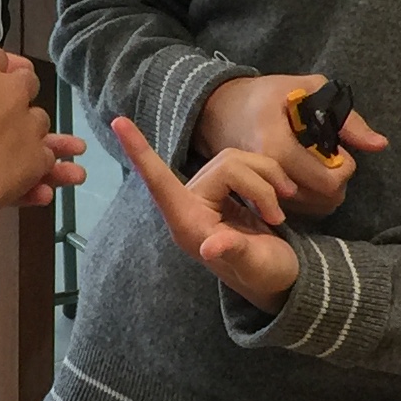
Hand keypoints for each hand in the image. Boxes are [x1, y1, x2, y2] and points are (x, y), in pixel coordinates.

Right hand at [0, 49, 80, 233]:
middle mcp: (9, 88)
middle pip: (26, 80)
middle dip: (17, 93)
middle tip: (1, 113)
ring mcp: (29, 122)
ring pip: (40, 118)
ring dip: (28, 128)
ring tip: (11, 149)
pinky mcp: (40, 154)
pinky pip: (46, 154)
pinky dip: (36, 161)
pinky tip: (21, 172)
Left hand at [109, 117, 299, 309]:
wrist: (282, 278)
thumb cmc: (263, 277)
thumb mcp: (254, 268)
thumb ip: (233, 252)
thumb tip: (210, 248)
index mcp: (188, 222)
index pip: (158, 182)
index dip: (140, 152)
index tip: (118, 122)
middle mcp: (194, 202)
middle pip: (225, 165)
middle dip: (260, 185)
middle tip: (277, 218)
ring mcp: (212, 194)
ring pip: (239, 160)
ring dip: (268, 179)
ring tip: (279, 213)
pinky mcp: (230, 188)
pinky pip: (249, 164)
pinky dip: (271, 177)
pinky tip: (282, 197)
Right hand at [196, 74, 385, 216]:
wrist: (221, 110)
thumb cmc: (268, 95)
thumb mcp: (310, 90)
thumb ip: (347, 120)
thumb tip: (379, 145)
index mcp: (277, 148)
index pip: (326, 181)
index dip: (344, 169)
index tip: (341, 151)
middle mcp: (267, 175)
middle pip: (322, 201)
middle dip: (338, 184)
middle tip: (334, 162)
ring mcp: (261, 189)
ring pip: (312, 210)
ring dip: (326, 193)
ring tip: (322, 168)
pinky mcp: (258, 198)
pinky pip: (298, 211)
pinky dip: (311, 198)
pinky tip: (308, 177)